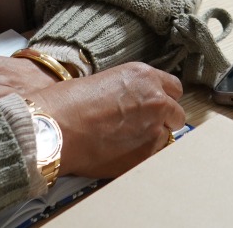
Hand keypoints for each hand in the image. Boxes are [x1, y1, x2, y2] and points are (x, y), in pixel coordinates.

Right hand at [28, 63, 184, 179]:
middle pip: (176, 114)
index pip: (174, 88)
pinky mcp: (146, 155)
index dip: (163, 98)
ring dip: (152, 138)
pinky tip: (120, 152)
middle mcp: (156, 101)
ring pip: (166, 137)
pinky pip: (153, 156)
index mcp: (145, 76)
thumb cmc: (69, 102)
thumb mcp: (106, 82)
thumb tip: (134, 106)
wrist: (56, 127)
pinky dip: (141, 155)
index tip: (154, 106)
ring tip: (125, 141)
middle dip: (163, 120)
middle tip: (141, 126)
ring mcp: (154, 130)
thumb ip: (130, 93)